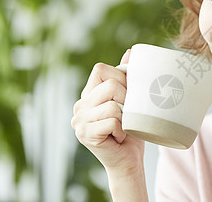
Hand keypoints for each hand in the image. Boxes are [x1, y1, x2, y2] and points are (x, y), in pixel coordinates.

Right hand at [71, 49, 144, 172]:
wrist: (129, 160)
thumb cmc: (132, 129)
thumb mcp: (131, 100)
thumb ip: (126, 76)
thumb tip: (131, 51)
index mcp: (89, 93)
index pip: (101, 69)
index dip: (121, 77)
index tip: (128, 95)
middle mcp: (80, 105)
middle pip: (111, 85)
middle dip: (128, 99)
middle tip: (128, 114)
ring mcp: (80, 120)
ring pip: (113, 104)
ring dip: (126, 118)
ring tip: (123, 127)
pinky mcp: (86, 134)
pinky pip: (112, 121)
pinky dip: (122, 129)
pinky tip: (119, 137)